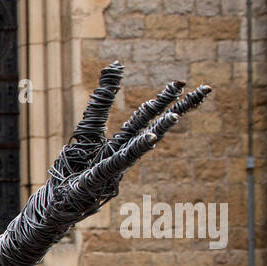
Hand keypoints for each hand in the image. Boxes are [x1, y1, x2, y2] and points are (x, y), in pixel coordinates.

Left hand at [33, 61, 210, 233]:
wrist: (61, 200)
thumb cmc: (76, 166)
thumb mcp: (89, 128)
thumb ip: (102, 101)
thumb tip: (115, 65)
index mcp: (123, 140)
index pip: (148, 115)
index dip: (165, 98)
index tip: (183, 82)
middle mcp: (124, 152)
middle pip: (154, 126)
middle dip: (178, 109)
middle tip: (205, 89)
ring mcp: (115, 166)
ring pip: (139, 145)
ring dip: (158, 131)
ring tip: (175, 115)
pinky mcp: (100, 177)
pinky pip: (118, 161)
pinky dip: (134, 151)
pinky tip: (149, 140)